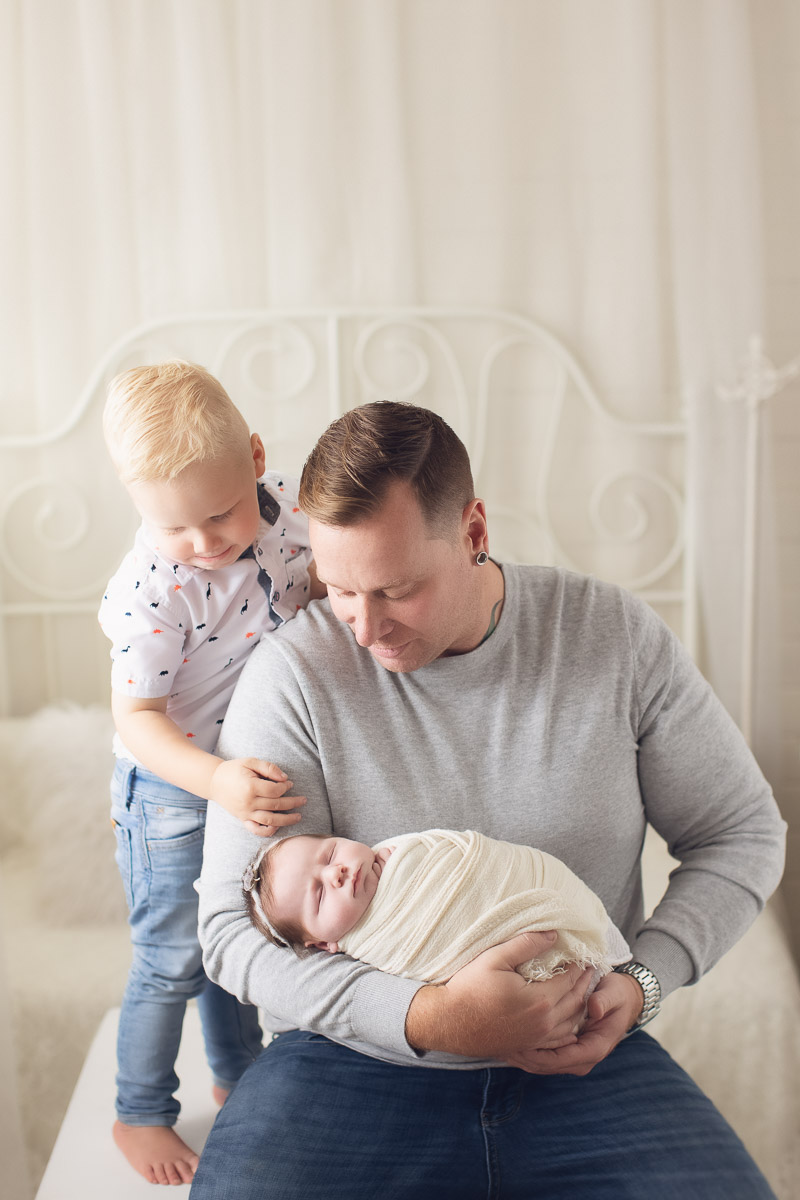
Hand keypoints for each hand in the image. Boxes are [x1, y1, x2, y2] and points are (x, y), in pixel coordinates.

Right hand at [209, 758, 305, 834]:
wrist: (214, 781)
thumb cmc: (234, 769)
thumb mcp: (250, 762)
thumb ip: (268, 768)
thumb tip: (285, 778)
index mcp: (250, 787)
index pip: (275, 790)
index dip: (286, 787)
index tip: (290, 783)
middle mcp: (248, 803)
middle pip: (276, 805)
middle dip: (293, 803)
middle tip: (303, 800)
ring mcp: (245, 813)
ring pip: (270, 821)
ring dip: (286, 820)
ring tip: (299, 817)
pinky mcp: (243, 819)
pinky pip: (256, 830)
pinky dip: (268, 831)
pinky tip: (278, 827)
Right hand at [405, 930, 592, 1057]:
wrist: (449, 1022)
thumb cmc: (469, 988)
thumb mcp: (495, 958)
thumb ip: (526, 945)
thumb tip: (553, 934)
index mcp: (539, 1001)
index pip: (569, 980)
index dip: (579, 967)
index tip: (585, 955)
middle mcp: (544, 1023)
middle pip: (575, 1001)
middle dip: (585, 984)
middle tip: (592, 969)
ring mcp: (537, 1038)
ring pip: (571, 1022)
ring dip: (582, 1005)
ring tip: (585, 989)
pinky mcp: (529, 1047)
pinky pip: (560, 1039)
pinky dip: (572, 1027)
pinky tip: (572, 1021)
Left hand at [505, 969, 643, 1075]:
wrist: (620, 1000)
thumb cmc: (616, 995)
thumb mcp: (614, 994)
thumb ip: (604, 1001)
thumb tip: (594, 1008)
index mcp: (593, 1049)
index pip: (558, 1059)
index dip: (534, 1053)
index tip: (514, 1043)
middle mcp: (581, 1059)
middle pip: (545, 1065)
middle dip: (521, 1056)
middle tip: (497, 1044)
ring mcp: (571, 1057)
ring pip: (540, 1064)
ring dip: (520, 1055)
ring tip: (497, 1043)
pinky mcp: (564, 1051)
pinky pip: (541, 1056)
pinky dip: (525, 1050)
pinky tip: (508, 1040)